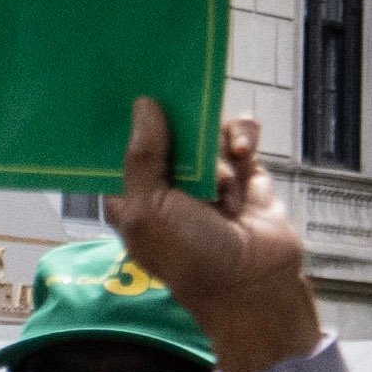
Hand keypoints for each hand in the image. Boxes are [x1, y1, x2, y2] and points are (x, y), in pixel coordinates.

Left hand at [108, 101, 318, 371]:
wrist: (254, 281)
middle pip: (164, 128)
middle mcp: (165, 183)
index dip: (123, 122)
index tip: (130, 89)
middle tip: (187, 128)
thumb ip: (141, 158)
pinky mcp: (241, 169)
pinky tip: (243, 156)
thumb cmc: (191, 258)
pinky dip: (242, 139)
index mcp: (130, 197)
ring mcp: (205, 175)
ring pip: (205, 129)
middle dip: (179, 127)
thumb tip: (142, 106)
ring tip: (221, 182)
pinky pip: (239, 135)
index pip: (118, 149)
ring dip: (215, 149)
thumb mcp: (149, 210)